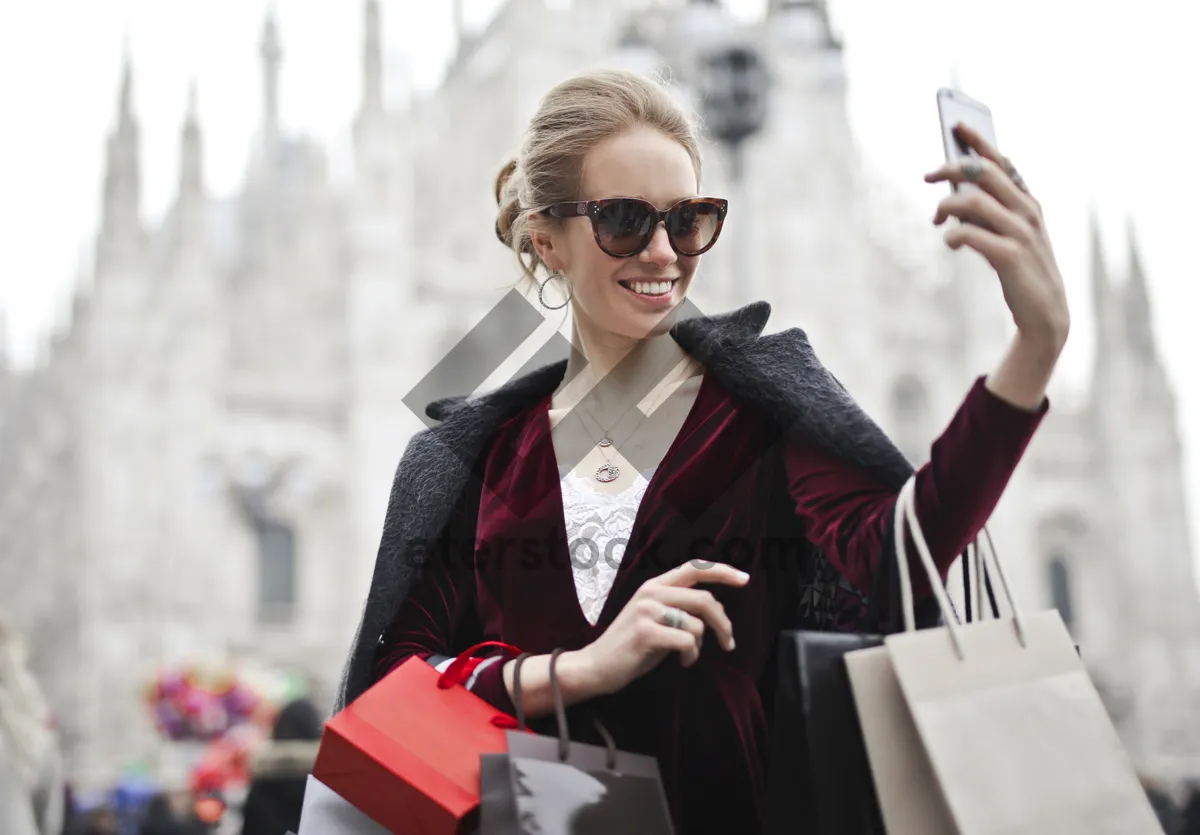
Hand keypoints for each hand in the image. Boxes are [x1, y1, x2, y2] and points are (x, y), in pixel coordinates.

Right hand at [576, 561, 748, 696]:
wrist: (596, 665)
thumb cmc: (631, 645)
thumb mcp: (654, 616)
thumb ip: (678, 606)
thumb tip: (714, 610)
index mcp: (654, 585)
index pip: (694, 568)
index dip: (722, 571)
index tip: (745, 579)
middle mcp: (651, 593)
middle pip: (705, 599)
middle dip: (724, 624)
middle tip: (728, 642)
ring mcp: (647, 612)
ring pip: (698, 624)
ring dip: (701, 646)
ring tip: (687, 655)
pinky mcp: (646, 632)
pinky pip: (688, 642)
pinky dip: (691, 656)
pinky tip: (681, 662)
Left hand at [925, 124, 1069, 351]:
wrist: (1045, 313)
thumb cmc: (1021, 270)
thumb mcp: (1007, 235)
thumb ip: (987, 214)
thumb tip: (953, 198)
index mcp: (1028, 203)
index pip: (1003, 163)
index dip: (980, 143)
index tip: (957, 126)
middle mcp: (1027, 212)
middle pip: (986, 174)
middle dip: (953, 168)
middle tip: (928, 175)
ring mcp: (1021, 234)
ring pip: (975, 202)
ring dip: (948, 206)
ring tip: (936, 219)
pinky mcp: (1011, 257)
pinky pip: (972, 235)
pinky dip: (954, 235)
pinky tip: (950, 242)